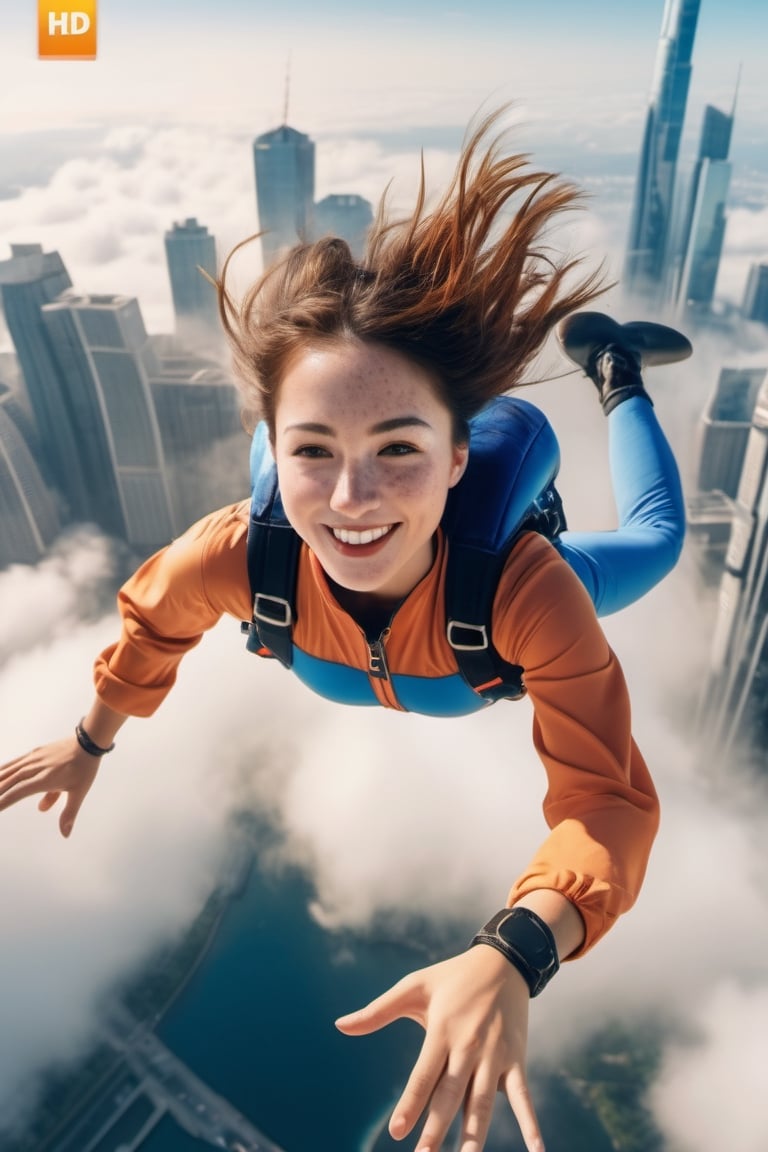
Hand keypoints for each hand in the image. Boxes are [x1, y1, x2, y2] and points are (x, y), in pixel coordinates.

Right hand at [0, 737, 100, 837]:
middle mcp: (36, 767)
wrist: (88, 741)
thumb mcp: (79, 792)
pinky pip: (16, 763)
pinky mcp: (35, 752)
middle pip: (11, 780)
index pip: (20, 791)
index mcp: (46, 778)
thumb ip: (69, 813)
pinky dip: (5, 768)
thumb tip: (65, 834)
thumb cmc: (85, 767)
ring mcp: (35, 758)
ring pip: (11, 770)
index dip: (5, 800)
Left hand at [336, 944, 543, 1151]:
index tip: (397, 1132)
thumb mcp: (413, 987)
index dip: (411, 1103)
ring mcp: (495, 1055)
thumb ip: (377, 1011)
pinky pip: (523, 1096)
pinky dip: (530, 1123)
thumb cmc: (452, 977)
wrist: (503, 961)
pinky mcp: (516, 1059)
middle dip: (437, 1128)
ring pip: (483, 1102)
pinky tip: (536, 1151)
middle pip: (451, 1094)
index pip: (424, 1075)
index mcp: (443, 1030)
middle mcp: (469, 1046)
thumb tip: (339, 1025)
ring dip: (474, 1135)